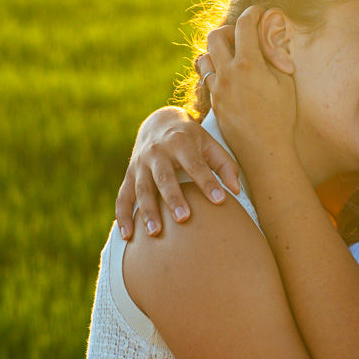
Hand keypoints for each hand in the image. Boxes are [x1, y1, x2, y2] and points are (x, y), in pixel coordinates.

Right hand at [114, 107, 241, 239]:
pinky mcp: (129, 175)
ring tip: (155, 233)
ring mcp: (140, 164)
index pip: (195, 164)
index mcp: (180, 142)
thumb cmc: (190, 139)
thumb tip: (236, 191)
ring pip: (142, 189)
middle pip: (164, 177)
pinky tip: (128, 236)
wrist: (158, 122)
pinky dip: (122, 216)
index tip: (220, 200)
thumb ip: (224, 165)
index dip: (207, 182)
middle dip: (173, 198)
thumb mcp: (209, 144)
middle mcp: (157, 152)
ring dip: (147, 211)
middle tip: (183, 218)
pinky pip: (123, 197)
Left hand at [202, 7, 298, 167]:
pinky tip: (229, 75)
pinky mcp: (213, 101)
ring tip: (233, 56)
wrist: (265, 151)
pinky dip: (214, 69)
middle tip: (243, 35)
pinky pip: (206, 77)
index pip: (244, 24)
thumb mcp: (286, 81)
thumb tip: (270, 32)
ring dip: (217, 50)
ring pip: (205, 56)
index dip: (253, 12)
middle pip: (215, 35)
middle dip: (229, 29)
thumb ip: (275, 53)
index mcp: (249, 64)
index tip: (258, 11)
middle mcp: (228, 73)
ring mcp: (217, 88)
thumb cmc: (282, 116)